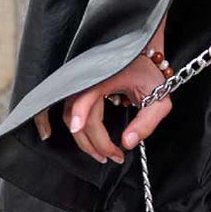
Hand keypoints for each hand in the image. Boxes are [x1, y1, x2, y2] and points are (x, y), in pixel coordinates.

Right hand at [33, 32, 171, 162]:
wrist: (140, 54)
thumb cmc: (148, 75)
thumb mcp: (159, 99)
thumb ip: (146, 122)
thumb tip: (127, 143)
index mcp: (105, 77)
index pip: (86, 100)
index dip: (84, 120)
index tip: (90, 139)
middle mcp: (86, 79)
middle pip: (78, 116)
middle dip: (93, 143)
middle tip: (112, 157)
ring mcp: (78, 83)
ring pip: (68, 115)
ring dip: (81, 139)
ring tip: (101, 154)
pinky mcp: (76, 87)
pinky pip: (63, 107)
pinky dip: (55, 122)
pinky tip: (51, 134)